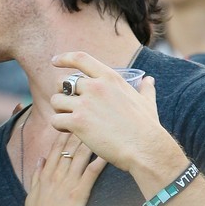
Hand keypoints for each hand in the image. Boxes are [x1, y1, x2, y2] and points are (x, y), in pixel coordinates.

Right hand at [23, 130, 104, 205]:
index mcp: (45, 175)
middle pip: (69, 148)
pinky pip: (91, 174)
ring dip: (90, 141)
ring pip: (80, 157)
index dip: (63, 134)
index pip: (55, 149)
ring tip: (100, 128)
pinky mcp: (79, 193)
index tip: (70, 122)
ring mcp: (68, 183)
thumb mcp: (31, 194)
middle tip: (90, 117)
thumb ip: (36, 175)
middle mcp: (56, 175)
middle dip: (79, 131)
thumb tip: (40, 159)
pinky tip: (107, 152)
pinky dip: (99, 162)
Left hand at [50, 52, 166, 173]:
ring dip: (59, 110)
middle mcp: (95, 87)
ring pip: (56, 100)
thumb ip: (145, 89)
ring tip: (69, 121)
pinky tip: (69, 131)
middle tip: (68, 106)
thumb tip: (149, 80)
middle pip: (62, 82)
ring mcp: (85, 104)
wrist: (144, 147)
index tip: (54, 61)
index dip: (65, 58)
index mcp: (110, 78)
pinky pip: (56, 119)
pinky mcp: (78, 122)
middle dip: (61, 93)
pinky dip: (59, 125)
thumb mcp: (147, 102)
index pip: (81, 59)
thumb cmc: (147, 127)